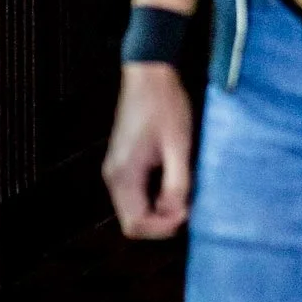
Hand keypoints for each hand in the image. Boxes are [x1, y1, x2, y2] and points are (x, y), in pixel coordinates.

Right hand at [103, 64, 193, 238]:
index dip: (162, 228)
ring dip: (158, 210)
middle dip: (161, 222)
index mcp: (124, 174)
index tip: (187, 213)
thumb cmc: (164, 105)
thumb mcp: (178, 144)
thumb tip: (177, 213)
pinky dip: (154, 197)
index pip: (135, 224)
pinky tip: (174, 184)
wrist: (149, 74)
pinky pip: (136, 194)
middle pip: (132, 221)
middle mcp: (114, 176)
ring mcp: (116, 169)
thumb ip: (177, 182)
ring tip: (184, 195)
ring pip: (134, 209)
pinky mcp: (123, 162)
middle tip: (188, 206)